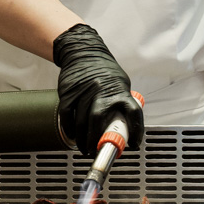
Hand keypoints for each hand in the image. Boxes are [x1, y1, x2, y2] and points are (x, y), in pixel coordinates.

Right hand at [52, 24, 143, 155]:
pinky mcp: (68, 93)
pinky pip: (67, 116)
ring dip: (82, 140)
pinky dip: (70, 130)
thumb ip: (124, 102)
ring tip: (85, 149)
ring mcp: (83, 92)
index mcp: (119, 90)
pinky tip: (73, 135)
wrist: (83, 51)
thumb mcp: (121, 83)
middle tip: (97, 152)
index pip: (133, 113)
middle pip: (98, 121)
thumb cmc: (105, 71)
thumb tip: (128, 127)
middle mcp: (101, 91)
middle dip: (96, 141)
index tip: (134, 144)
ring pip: (80, 122)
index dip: (136, 130)